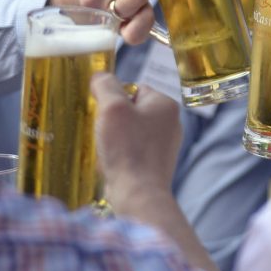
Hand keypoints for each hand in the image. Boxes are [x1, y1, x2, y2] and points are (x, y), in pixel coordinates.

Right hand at [92, 74, 181, 196]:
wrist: (138, 193)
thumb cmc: (127, 148)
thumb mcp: (112, 107)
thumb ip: (105, 85)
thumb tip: (100, 76)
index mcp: (166, 104)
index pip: (134, 87)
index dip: (113, 97)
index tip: (103, 111)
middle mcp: (171, 123)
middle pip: (131, 110)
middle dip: (113, 119)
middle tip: (103, 131)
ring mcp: (165, 145)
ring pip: (130, 131)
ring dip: (114, 137)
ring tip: (107, 149)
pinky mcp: (156, 164)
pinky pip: (133, 150)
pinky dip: (120, 154)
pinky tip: (113, 162)